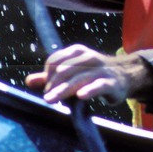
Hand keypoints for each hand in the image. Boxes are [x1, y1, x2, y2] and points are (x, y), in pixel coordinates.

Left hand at [27, 44, 152, 105]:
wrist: (124, 76)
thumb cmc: (93, 74)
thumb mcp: (72, 72)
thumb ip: (50, 77)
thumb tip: (28, 81)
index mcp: (77, 52)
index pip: (55, 60)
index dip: (47, 75)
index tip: (46, 88)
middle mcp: (88, 58)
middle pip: (65, 70)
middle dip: (53, 84)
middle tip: (48, 98)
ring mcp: (100, 69)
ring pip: (79, 78)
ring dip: (64, 90)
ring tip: (52, 99)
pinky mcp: (111, 83)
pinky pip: (99, 85)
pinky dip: (90, 90)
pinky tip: (80, 96)